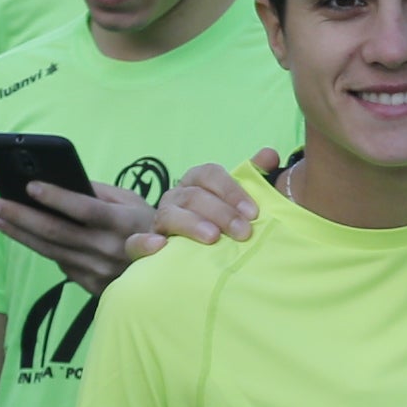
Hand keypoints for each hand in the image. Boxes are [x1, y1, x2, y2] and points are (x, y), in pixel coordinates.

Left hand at [0, 179, 162, 294]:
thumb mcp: (131, 201)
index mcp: (125, 222)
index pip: (86, 209)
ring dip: (20, 234)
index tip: (29, 185)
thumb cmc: (146, 224)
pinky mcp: (93, 286)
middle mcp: (111, 249)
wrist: (169, 271)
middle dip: (22, 216)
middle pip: (58, 233)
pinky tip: (22, 233)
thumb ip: (99, 192)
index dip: (57, 198)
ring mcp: (101, 271)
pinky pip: (60, 264)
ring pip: (52, 251)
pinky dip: (39, 247)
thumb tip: (61, 181)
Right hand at [125, 151, 272, 260]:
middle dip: (221, 212)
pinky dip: (145, 243)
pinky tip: (160, 247)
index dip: (232, 191)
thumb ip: (252, 177)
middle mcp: (175, 197)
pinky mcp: (140, 246)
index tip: (254, 213)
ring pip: (170, 215)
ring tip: (212, 238)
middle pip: (194, 196)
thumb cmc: (216, 223)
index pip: (210, 175)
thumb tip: (270, 154)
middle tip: (244, 232)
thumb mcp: (235, 201)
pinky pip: (135, 242)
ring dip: (192, 224)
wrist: (182, 252)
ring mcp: (158, 220)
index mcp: (196, 182)